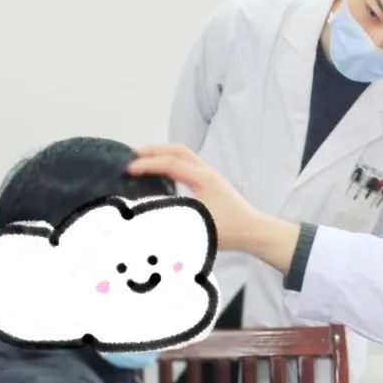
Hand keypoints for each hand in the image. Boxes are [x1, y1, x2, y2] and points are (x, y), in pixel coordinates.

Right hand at [127, 143, 255, 250]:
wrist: (253, 231)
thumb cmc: (229, 230)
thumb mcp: (198, 224)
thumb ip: (172, 216)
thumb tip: (146, 211)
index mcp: (204, 179)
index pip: (171, 163)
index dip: (148, 164)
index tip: (129, 169)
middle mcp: (207, 172)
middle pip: (178, 150)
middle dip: (154, 150)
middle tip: (132, 157)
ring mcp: (210, 176)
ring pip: (184, 155)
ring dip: (162, 155)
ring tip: (143, 162)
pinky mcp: (211, 183)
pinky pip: (187, 164)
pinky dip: (171, 163)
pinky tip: (162, 174)